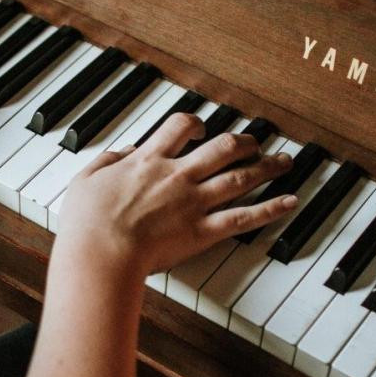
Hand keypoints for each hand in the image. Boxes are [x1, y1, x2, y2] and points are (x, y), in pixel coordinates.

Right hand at [55, 113, 297, 278]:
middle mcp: (177, 175)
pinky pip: (244, 217)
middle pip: (221, 148)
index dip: (194, 124)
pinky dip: (271, 209)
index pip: (179, 127)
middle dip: (242, 142)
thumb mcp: (86, 180)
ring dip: (266, 167)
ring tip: (284, 161)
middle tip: (254, 142)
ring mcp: (194, 202)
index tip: (199, 129)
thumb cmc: (87, 222)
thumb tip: (124, 152)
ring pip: (240, 177)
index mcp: (148, 160)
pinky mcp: (203, 231)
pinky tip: (290, 201)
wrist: (100, 252)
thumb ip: (108, 161)